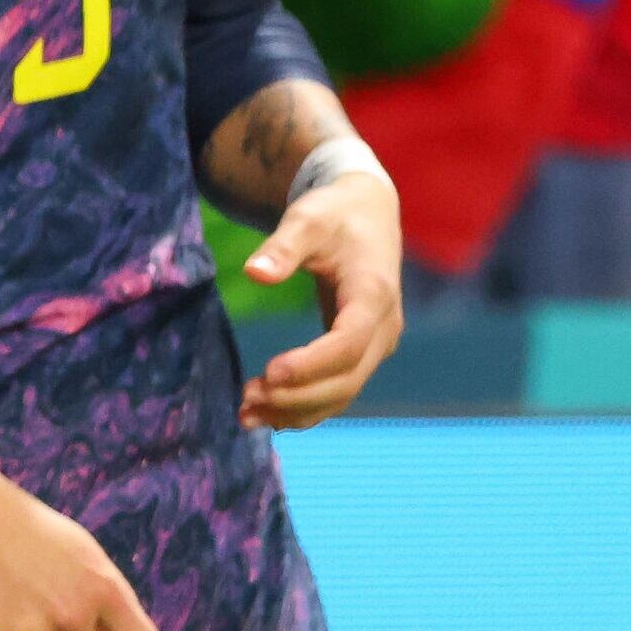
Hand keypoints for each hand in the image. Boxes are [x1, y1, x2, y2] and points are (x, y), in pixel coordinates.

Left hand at [238, 166, 404, 427]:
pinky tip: (269, 417)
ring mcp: (377, 344)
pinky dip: (306, 407)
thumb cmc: (334, 214)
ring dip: (298, 410)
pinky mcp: (362, 352)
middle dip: (297, 397)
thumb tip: (253, 273)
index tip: (269, 374)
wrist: (367, 214)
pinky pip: (338, 389)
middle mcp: (383, 327)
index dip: (311, 364)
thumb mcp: (307, 219)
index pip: (348, 343)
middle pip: (347, 379)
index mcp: (374, 294)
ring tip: (247, 415)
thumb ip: (282, 246)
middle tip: (247, 400)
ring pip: (343, 392)